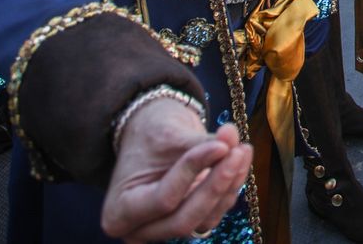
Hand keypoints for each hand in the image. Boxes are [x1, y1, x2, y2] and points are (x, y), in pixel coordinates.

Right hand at [100, 99, 249, 242]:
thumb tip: (231, 141)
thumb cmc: (150, 134)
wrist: (153, 134)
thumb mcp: (167, 134)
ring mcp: (167, 229)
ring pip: (205, 218)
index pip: (163, 199)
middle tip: (238, 151)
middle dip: (216, 185)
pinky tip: (241, 159)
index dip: (193, 171)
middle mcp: (141, 229)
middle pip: (185, 219)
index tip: (219, 144)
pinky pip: (215, 212)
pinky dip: (231, 186)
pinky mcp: (191, 221)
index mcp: (120, 211)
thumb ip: (199, 144)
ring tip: (242, 148)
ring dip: (230, 184)